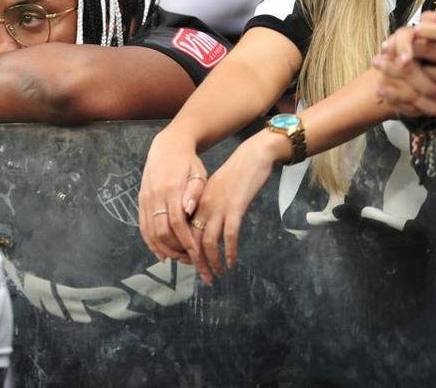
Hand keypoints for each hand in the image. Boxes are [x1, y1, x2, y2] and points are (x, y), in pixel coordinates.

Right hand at [138, 129, 207, 265]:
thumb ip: (195, 192)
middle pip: (162, 231)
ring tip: (178, 260)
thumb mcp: (198, 174)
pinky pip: (143, 226)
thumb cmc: (188, 162)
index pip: (178, 223)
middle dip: (176, 250)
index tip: (197, 255)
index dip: (186, 241)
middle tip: (191, 261)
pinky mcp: (141, 200)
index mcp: (172, 189)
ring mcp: (146, 199)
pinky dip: (150, 242)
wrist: (168, 146)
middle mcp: (156, 195)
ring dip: (163, 249)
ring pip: (150, 232)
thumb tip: (189, 210)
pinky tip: (160, 254)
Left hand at [188, 132, 285, 284]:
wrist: (251, 157)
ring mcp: (218, 207)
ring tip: (217, 274)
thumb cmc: (234, 175)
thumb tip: (200, 229)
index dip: (186, 251)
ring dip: (212, 262)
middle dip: (197, 263)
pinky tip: (232, 262)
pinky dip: (230, 251)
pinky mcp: (235, 207)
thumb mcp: (213, 191)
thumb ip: (205, 208)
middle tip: (205, 278)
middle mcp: (202, 206)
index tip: (191, 266)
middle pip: (193, 240)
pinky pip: (229, 235)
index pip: (184, 232)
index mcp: (195, 202)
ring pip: (209, 241)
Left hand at [372, 12, 435, 117]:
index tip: (412, 30)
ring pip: (424, 77)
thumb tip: (425, 16)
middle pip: (433, 55)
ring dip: (396, 71)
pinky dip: (400, 94)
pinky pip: (423, 97)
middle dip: (406, 49)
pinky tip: (382, 90)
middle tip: (383, 47)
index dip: (431, 32)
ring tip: (376, 63)